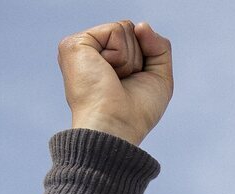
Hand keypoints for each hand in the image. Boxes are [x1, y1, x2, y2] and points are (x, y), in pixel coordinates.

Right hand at [58, 20, 172, 146]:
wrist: (117, 127)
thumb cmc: (136, 113)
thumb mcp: (159, 77)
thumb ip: (159, 46)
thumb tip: (141, 25)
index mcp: (104, 61)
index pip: (136, 39)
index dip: (144, 61)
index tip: (129, 86)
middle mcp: (89, 53)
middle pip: (132, 31)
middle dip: (137, 59)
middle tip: (121, 83)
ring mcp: (80, 48)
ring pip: (126, 29)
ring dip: (129, 60)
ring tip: (113, 80)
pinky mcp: (74, 45)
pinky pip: (116, 30)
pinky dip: (120, 55)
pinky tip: (106, 72)